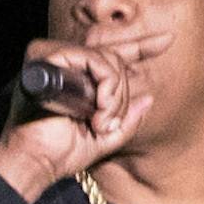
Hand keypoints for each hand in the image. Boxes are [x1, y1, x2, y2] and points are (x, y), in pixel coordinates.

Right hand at [0, 31, 171, 201]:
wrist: (35, 163)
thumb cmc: (60, 154)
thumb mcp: (103, 138)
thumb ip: (126, 119)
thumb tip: (150, 98)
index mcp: (74, 77)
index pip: (112, 52)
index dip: (142, 45)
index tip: (168, 40)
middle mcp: (64, 62)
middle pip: (113, 56)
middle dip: (122, 92)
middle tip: (109, 122)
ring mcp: (55, 57)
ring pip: (106, 58)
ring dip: (114, 94)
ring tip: (101, 122)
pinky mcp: (50, 58)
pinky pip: (94, 60)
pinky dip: (105, 85)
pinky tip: (97, 110)